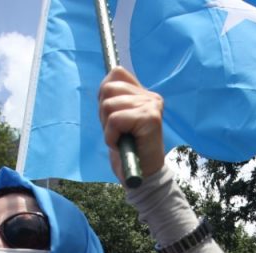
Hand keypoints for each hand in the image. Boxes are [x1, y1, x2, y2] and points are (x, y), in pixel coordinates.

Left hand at [98, 67, 165, 182]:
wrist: (143, 177)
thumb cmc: (129, 151)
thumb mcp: (118, 121)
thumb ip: (114, 101)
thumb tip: (104, 85)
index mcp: (144, 94)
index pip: (117, 73)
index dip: (105, 94)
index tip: (112, 116)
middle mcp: (151, 97)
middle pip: (108, 88)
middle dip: (104, 113)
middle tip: (117, 132)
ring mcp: (151, 106)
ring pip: (109, 105)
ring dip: (107, 128)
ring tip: (121, 139)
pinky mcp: (150, 118)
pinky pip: (115, 120)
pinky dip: (111, 136)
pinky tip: (122, 145)